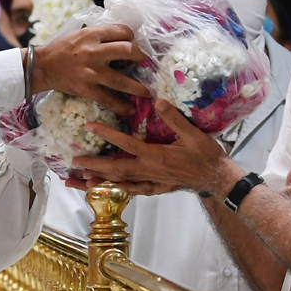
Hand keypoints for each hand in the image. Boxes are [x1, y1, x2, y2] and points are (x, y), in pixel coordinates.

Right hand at [28, 24, 148, 115]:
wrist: (42, 66)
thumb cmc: (62, 48)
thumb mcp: (80, 33)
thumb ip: (100, 35)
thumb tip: (124, 36)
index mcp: (92, 35)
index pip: (121, 31)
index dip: (132, 36)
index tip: (133, 42)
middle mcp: (93, 52)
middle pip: (126, 50)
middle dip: (140, 56)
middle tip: (144, 61)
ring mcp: (91, 73)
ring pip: (121, 80)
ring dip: (138, 88)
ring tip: (148, 92)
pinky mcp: (86, 89)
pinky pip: (107, 100)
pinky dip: (120, 107)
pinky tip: (130, 110)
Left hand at [66, 99, 245, 195]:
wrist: (217, 179)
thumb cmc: (206, 155)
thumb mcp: (194, 134)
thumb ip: (174, 118)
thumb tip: (158, 100)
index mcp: (155, 156)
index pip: (126, 143)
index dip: (107, 134)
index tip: (89, 125)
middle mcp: (149, 171)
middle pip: (115, 169)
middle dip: (93, 165)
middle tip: (72, 162)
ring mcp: (151, 181)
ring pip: (120, 182)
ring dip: (98, 182)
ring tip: (78, 182)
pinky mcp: (156, 187)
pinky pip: (132, 190)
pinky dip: (117, 189)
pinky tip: (106, 188)